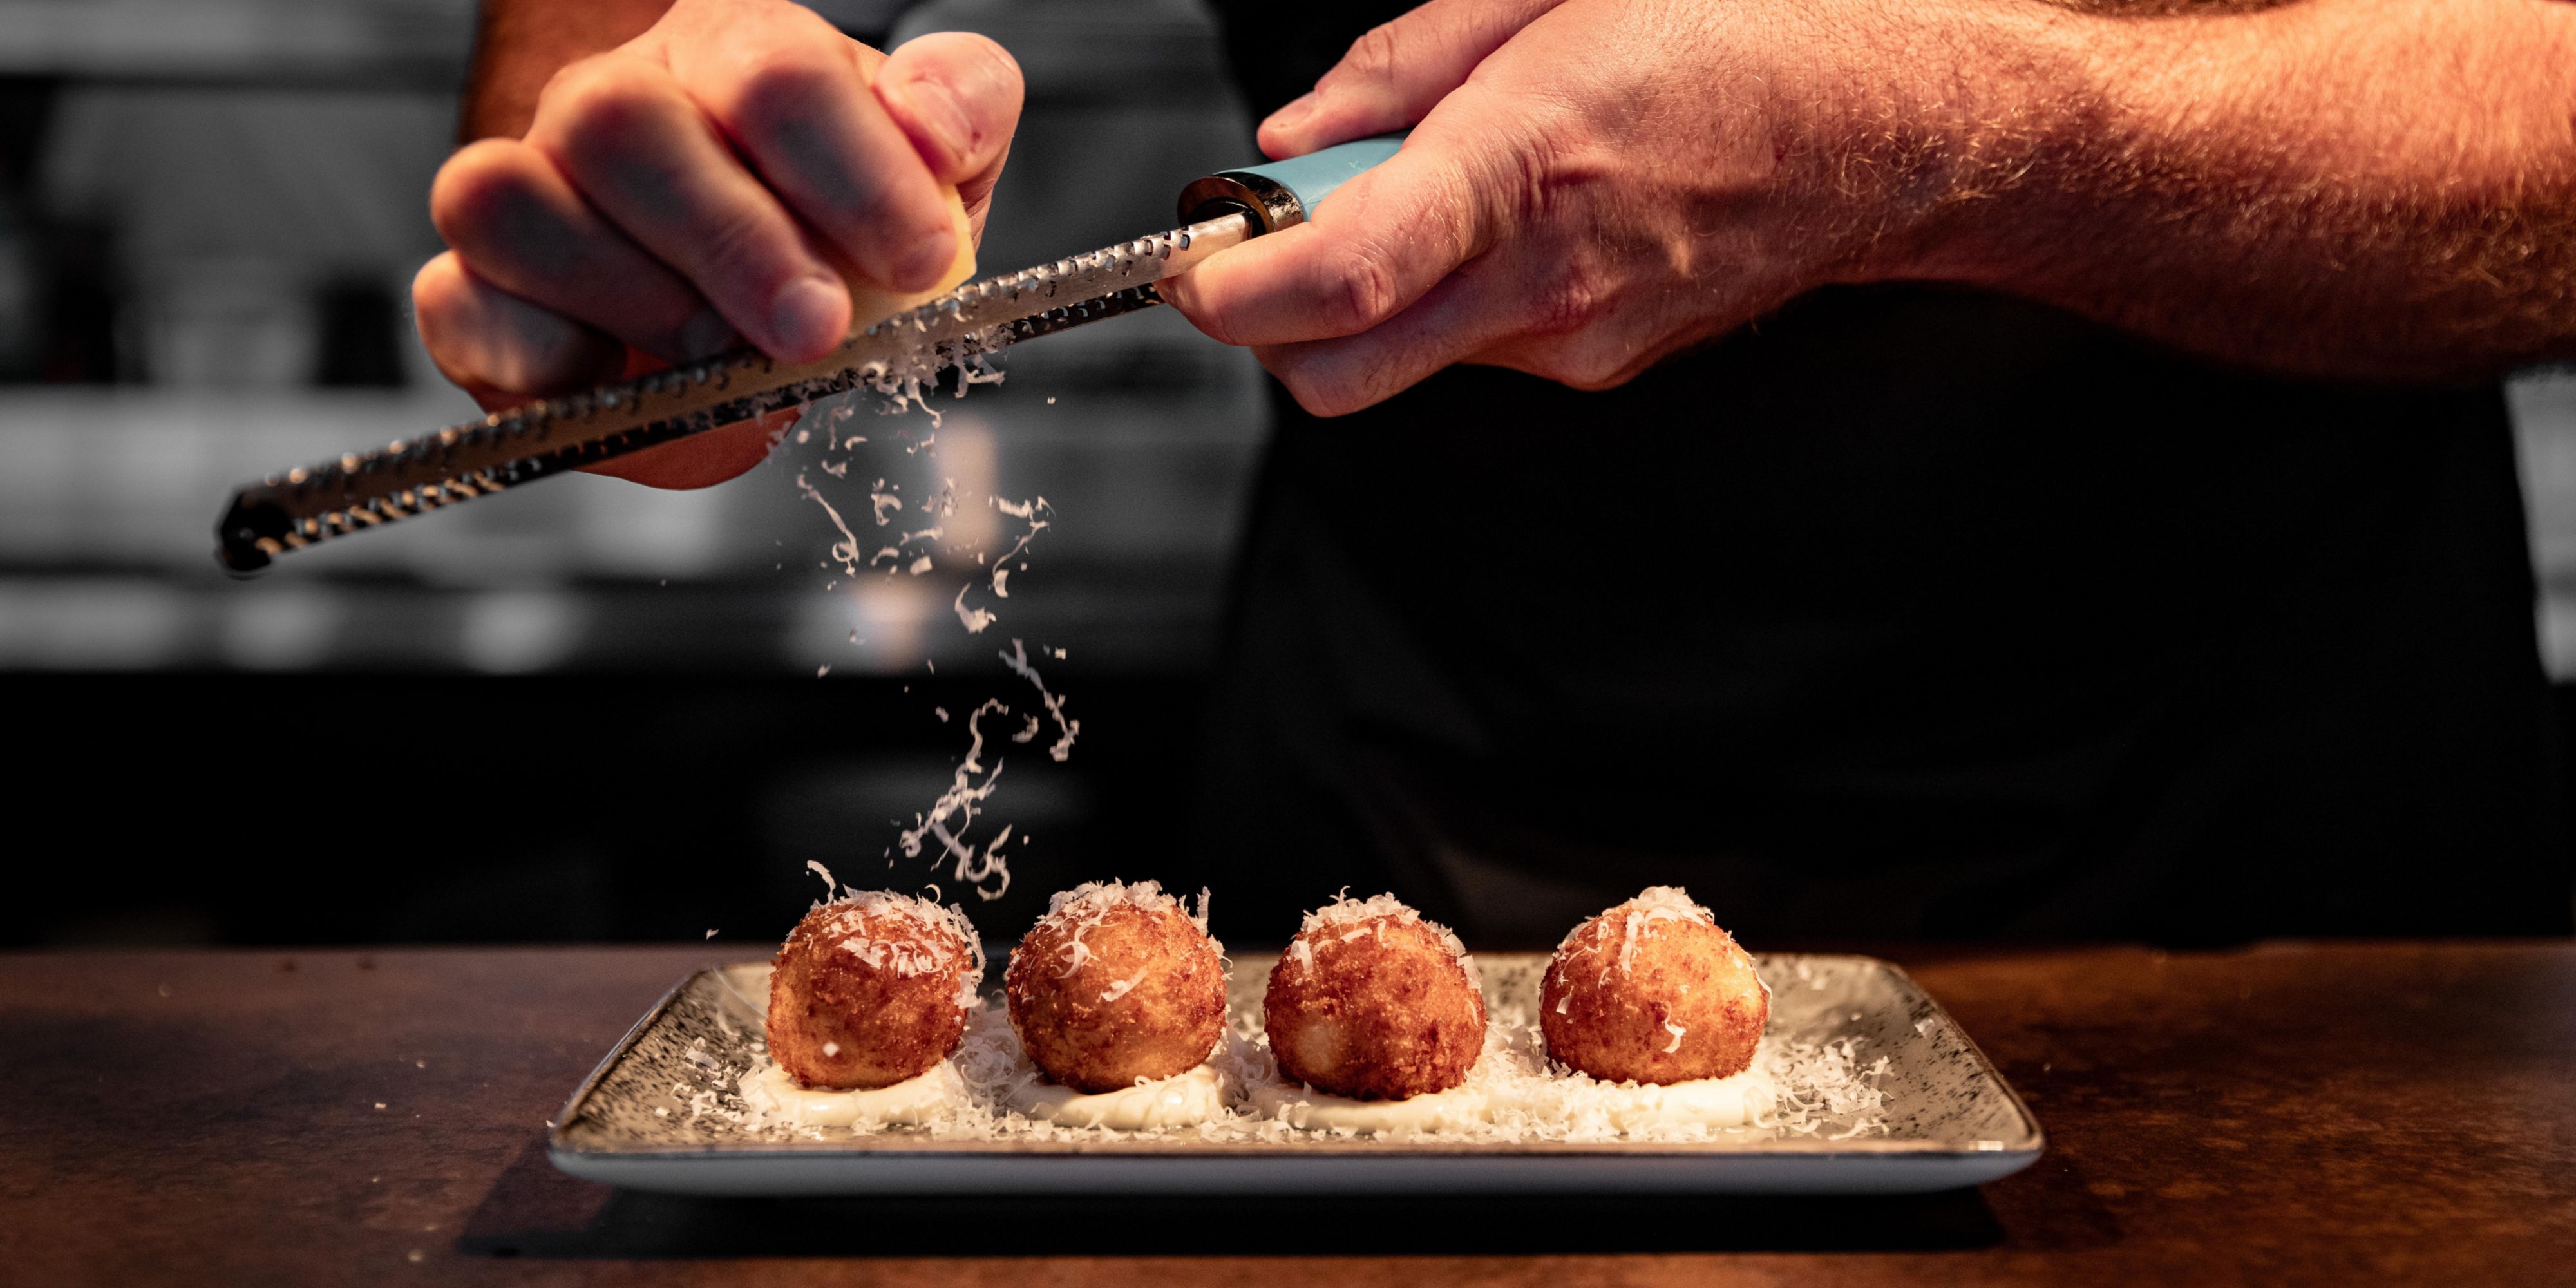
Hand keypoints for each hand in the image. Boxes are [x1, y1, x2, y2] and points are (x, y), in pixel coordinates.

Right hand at [412, 0, 1022, 485]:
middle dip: (733, 242)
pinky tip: (625, 386)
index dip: (855, 171)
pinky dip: (540, 359)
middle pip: (623, 123)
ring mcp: (532, 190)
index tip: (922, 258)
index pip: (778, 73)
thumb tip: (934, 133)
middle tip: (815, 327)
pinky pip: (457, 304)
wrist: (761, 307)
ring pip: (508, 199)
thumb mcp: (935, 166)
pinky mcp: (477, 294)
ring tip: (722, 357)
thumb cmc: (841, 226)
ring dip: (632, 296)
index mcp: (735, 52)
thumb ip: (958, 111)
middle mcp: (614, 103)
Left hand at [1160, 0, 2004, 414]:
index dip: (1233, 294)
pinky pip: (1473, 347)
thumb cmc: (1734, 34)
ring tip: (1428, 191)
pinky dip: (1443, 296)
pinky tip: (1500, 219)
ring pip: (1400, 363)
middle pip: (1337, 375)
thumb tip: (1290, 141)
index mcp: (1525, 164)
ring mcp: (1576, 342)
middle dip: (1270, 327)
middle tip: (1270, 243)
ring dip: (1368, 297)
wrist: (1883, 127)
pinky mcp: (1598, 365)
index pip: (1339, 285)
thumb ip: (1395, 73)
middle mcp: (1546, 280)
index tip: (1189, 267)